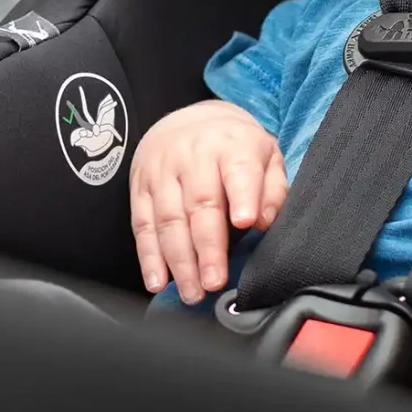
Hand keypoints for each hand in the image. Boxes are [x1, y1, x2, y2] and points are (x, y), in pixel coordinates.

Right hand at [127, 99, 285, 301]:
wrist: (188, 120)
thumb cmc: (233, 147)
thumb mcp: (265, 155)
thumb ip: (272, 189)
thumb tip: (264, 220)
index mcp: (231, 145)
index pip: (237, 171)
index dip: (243, 196)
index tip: (246, 222)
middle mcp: (193, 156)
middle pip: (199, 204)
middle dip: (207, 247)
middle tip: (215, 281)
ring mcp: (161, 172)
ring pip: (168, 219)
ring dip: (179, 261)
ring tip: (192, 291)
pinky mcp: (139, 187)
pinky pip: (141, 225)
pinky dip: (148, 257)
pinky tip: (157, 281)